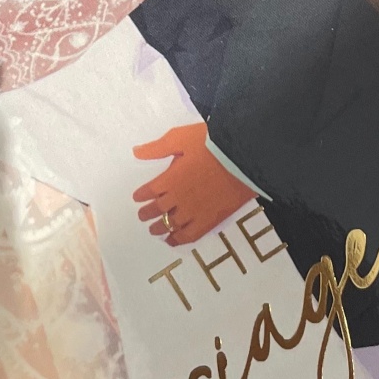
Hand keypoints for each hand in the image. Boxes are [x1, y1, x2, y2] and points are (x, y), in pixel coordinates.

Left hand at [132, 123, 254, 246]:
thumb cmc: (212, 144)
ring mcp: (193, 212)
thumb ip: (157, 148)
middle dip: (147, 213)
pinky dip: (178, 239)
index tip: (138, 197)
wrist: (243, 157)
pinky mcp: (209, 220)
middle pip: (157, 210)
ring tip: (155, 230)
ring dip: (160, 228)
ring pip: (170, 225)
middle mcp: (177, 199)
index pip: (149, 191)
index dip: (142, 195)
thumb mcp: (181, 138)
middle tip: (142, 216)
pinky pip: (189, 235)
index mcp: (169, 179)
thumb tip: (136, 152)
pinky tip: (173, 240)